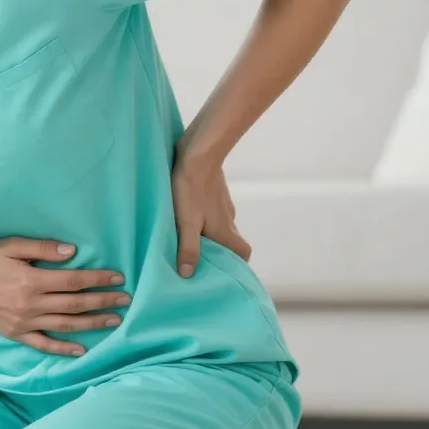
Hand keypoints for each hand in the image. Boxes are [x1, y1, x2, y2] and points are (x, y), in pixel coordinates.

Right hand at [0, 238, 128, 356]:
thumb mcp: (11, 245)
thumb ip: (42, 248)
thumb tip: (73, 252)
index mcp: (31, 280)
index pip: (74, 281)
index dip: (98, 279)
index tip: (118, 278)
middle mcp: (30, 304)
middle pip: (75, 304)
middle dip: (103, 301)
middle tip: (126, 299)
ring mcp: (23, 321)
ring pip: (65, 325)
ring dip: (92, 323)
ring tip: (114, 320)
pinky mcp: (15, 333)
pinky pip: (43, 344)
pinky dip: (63, 348)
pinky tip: (81, 349)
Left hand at [171, 144, 250, 276]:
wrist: (198, 154)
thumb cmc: (191, 189)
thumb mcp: (186, 222)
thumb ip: (188, 248)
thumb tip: (187, 274)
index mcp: (226, 231)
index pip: (243, 254)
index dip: (237, 265)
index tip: (223, 273)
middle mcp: (228, 219)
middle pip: (230, 242)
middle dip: (219, 253)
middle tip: (199, 260)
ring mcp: (222, 205)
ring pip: (220, 226)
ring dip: (209, 235)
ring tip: (186, 241)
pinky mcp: (213, 192)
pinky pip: (212, 211)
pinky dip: (203, 219)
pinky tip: (185, 217)